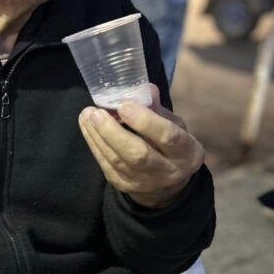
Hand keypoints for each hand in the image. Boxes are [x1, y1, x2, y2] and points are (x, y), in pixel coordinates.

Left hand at [78, 83, 204, 207]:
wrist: (166, 185)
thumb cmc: (171, 146)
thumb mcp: (174, 126)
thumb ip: (158, 109)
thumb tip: (145, 88)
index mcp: (186, 153)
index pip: (167, 137)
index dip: (145, 121)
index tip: (124, 106)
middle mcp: (166, 172)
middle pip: (138, 154)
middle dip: (114, 132)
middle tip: (97, 112)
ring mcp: (143, 182)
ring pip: (117, 160)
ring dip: (98, 136)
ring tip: (87, 115)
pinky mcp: (123, 185)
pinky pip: (105, 165)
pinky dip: (94, 144)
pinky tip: (87, 127)